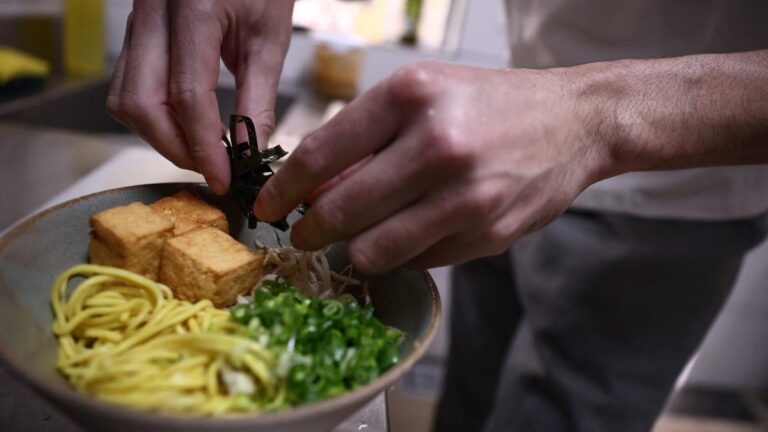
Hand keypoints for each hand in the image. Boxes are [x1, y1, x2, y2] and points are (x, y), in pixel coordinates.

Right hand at [107, 0, 294, 193]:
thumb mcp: (269, 41)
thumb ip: (257, 102)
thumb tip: (248, 155)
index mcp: (194, 9)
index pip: (187, 96)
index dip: (203, 147)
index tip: (223, 178)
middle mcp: (153, 12)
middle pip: (141, 104)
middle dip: (175, 148)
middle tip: (210, 167)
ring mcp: (136, 20)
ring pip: (125, 99)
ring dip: (159, 135)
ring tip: (200, 149)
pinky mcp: (135, 31)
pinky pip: (128, 86)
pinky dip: (153, 116)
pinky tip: (185, 124)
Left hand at [254, 61, 606, 272]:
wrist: (574, 122)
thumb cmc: (489, 104)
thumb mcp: (424, 95)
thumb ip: (365, 139)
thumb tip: (311, 188)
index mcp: (411, 96)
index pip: (321, 154)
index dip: (282, 189)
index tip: (266, 207)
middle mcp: (437, 144)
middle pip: (340, 211)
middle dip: (310, 231)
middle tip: (305, 233)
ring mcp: (466, 195)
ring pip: (374, 250)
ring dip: (354, 251)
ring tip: (358, 237)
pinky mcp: (487, 233)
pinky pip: (418, 261)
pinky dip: (402, 255)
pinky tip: (411, 234)